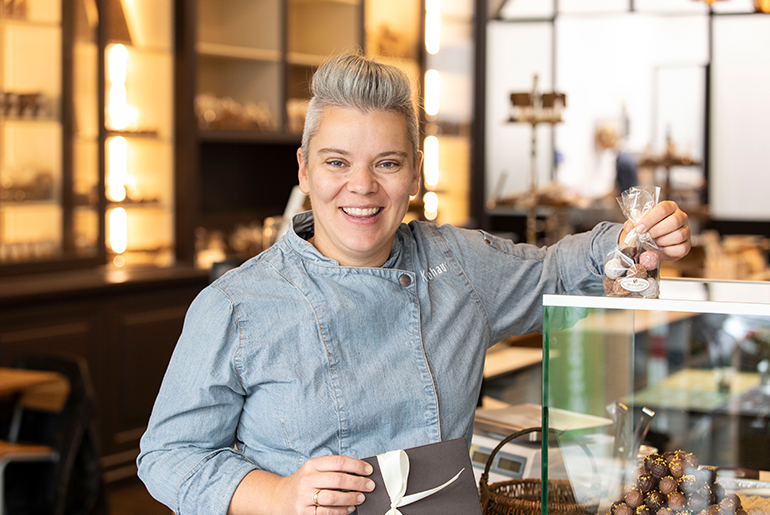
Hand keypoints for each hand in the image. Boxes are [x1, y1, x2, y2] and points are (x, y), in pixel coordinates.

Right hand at [228, 455, 374, 514]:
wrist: (279, 497)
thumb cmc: (302, 482)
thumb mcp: (313, 470)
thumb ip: (332, 469)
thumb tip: (359, 472)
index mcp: (312, 465)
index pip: (338, 462)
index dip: (356, 466)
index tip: (368, 470)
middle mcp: (307, 479)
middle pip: (338, 480)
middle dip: (358, 483)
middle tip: (369, 485)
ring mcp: (304, 497)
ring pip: (333, 498)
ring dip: (351, 498)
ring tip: (361, 498)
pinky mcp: (304, 512)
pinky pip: (327, 513)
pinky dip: (342, 512)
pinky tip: (349, 509)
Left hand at [620, 200, 690, 260]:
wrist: (656, 244)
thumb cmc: (649, 229)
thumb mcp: (639, 224)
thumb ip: (632, 224)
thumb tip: (630, 228)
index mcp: (670, 207)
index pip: (663, 209)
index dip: (649, 219)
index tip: (639, 228)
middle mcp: (681, 217)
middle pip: (673, 222)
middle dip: (655, 231)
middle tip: (645, 237)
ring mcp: (686, 231)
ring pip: (678, 235)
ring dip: (661, 241)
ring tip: (652, 242)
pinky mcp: (687, 245)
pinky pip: (680, 248)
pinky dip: (667, 251)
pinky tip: (659, 249)